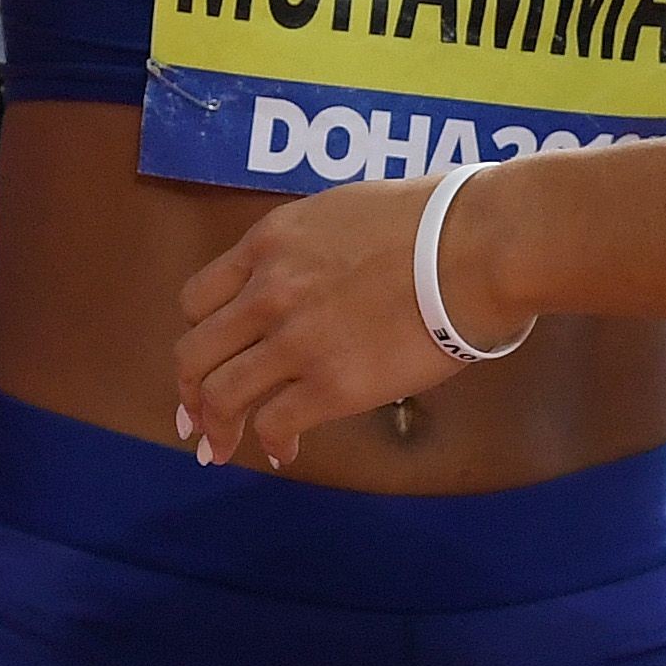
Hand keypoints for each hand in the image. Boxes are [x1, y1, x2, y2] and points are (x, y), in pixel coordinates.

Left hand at [176, 173, 505, 468]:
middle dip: (190, 391)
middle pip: (195, 353)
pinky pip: (274, 423)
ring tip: (221, 448)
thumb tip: (313, 277)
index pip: (198, 298)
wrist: (476, 247)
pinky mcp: (330, 385)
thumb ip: (309, 248)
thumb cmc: (434, 218)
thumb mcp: (344, 213)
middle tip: (196, 418)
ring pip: (222, 395)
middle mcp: (267, 292)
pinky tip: (283, 451)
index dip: (196, 336)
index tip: (204, 360)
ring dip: (216, 428)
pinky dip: (271, 443)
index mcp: (270, 243)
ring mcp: (294, 341)